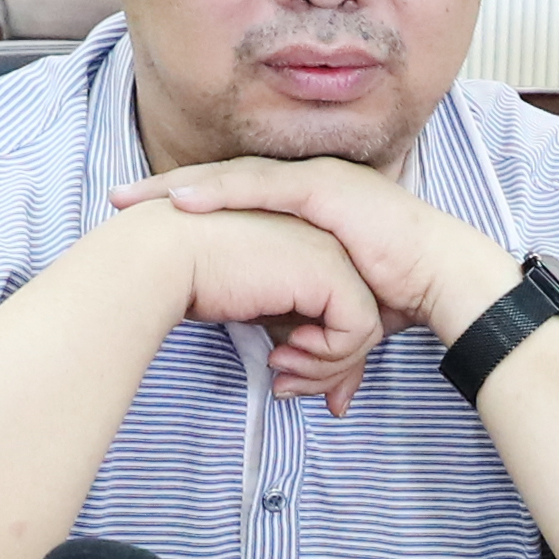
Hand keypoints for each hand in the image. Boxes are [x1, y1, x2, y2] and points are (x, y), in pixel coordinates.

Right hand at [106, 198, 387, 412]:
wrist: (162, 255)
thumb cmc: (191, 281)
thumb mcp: (254, 311)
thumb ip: (290, 336)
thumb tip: (327, 394)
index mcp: (309, 247)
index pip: (340, 313)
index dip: (325, 361)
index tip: (290, 386)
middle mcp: (327, 245)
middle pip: (357, 325)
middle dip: (329, 372)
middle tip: (287, 390)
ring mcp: (333, 255)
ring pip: (363, 332)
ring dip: (324, 369)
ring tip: (281, 374)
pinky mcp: (332, 273)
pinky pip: (358, 332)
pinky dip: (327, 358)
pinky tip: (284, 355)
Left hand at [113, 157, 523, 344]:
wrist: (443, 280)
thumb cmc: (397, 294)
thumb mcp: (334, 312)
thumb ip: (307, 339)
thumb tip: (286, 379)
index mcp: (301, 207)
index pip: (232, 198)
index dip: (184, 204)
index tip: (139, 215)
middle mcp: (304, 185)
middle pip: (221, 182)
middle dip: (165, 190)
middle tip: (116, 199)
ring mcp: (315, 183)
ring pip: (234, 179)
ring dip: (181, 188)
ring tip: (137, 199)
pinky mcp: (327, 191)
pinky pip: (263, 190)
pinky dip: (221, 195)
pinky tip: (184, 200)